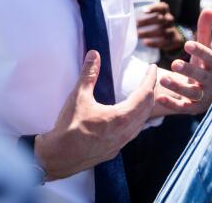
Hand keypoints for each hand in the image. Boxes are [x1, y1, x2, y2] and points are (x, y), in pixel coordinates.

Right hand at [34, 50, 156, 180]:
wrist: (59, 156)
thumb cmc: (69, 127)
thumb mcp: (78, 96)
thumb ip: (89, 74)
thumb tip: (94, 55)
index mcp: (121, 118)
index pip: (144, 94)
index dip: (150, 79)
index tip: (152, 68)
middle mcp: (126, 132)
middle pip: (147, 108)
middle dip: (151, 90)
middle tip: (149, 77)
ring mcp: (121, 143)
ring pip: (142, 122)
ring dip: (145, 106)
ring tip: (143, 93)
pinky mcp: (114, 150)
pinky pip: (133, 132)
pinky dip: (137, 119)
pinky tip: (130, 116)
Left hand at [136, 1, 184, 51]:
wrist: (173, 37)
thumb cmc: (157, 24)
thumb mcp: (153, 17)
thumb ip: (142, 15)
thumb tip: (125, 16)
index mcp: (165, 12)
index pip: (162, 7)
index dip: (154, 8)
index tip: (144, 10)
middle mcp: (170, 19)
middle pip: (161, 19)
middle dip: (147, 22)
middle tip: (135, 25)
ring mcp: (172, 30)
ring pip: (162, 31)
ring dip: (148, 33)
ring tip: (138, 35)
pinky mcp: (173, 41)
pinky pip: (164, 42)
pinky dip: (154, 43)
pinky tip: (145, 43)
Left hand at [154, 8, 211, 114]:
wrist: (208, 92)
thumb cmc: (204, 65)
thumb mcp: (204, 49)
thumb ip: (204, 30)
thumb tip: (208, 8)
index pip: (210, 58)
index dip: (200, 51)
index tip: (187, 44)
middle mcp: (211, 82)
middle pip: (201, 77)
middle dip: (189, 71)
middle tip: (174, 63)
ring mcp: (203, 97)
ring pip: (192, 93)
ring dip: (178, 87)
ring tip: (163, 79)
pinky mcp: (193, 108)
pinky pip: (183, 107)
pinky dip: (172, 103)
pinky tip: (159, 96)